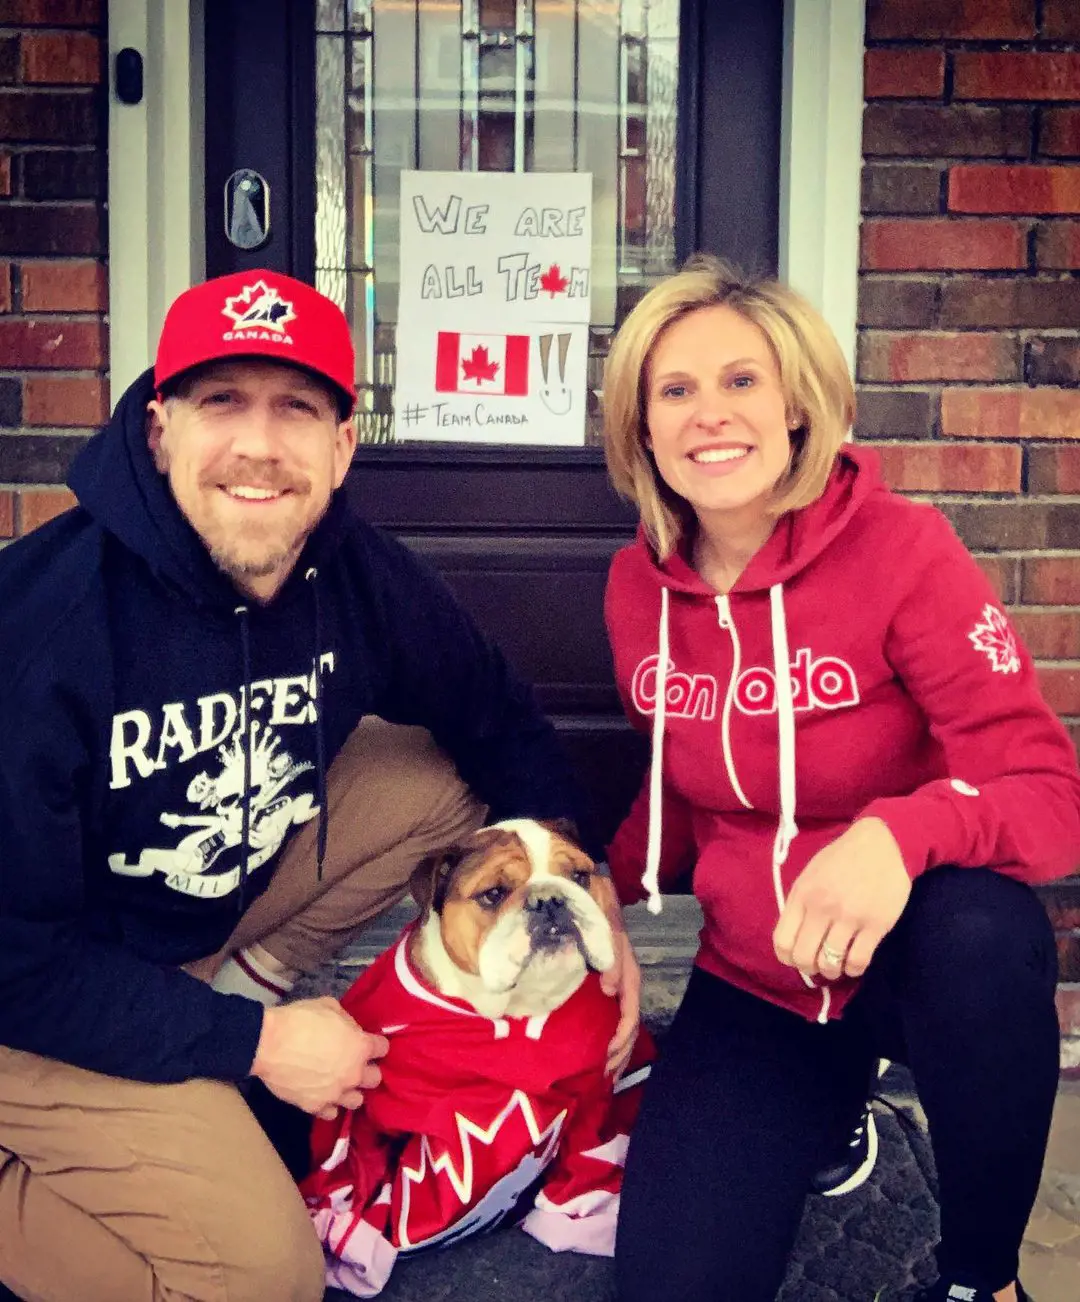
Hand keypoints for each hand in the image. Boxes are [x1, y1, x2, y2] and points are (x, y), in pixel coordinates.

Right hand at [250, 997, 388, 1119]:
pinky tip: (322, 1095)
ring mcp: (335, 1094)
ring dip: (351, 1091)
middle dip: (366, 1070)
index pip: (382, 1049)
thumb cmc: (300, 1020)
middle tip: (353, 1063)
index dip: (375, 1044)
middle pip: (375, 1079)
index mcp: (360, 1047)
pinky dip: (329, 1105)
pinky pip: (331, 1112)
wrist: (268, 1044)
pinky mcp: (315, 1107)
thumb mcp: (329, 1006)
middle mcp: (354, 1074)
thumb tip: (349, 1030)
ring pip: (356, 1100)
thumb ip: (346, 1021)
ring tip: (339, 1083)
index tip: (367, 1042)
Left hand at [601, 930, 640, 1077]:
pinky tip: (601, 1053)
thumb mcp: (606, 935)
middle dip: (620, 1055)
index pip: (630, 1017)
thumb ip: (610, 960)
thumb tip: (609, 990)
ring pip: (625, 1028)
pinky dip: (610, 1039)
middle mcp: (627, 988)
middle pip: (631, 1029)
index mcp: (629, 980)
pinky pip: (614, 1020)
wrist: (594, 900)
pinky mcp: (608, 989)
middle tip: (603, 1076)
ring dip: (618, 1053)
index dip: (620, 1039)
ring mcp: (619, 989)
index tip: (604, 1057)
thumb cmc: (599, 917)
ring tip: (606, 1075)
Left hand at [772, 818, 910, 979]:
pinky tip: (853, 964)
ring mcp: (849, 917)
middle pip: (804, 958)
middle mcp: (822, 908)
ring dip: (831, 971)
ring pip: (830, 964)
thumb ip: (800, 904)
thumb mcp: (810, 875)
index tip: (797, 959)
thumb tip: (795, 938)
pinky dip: (853, 970)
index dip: (787, 958)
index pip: (782, 941)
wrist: (882, 844)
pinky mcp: (876, 925)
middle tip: (817, 965)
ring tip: (836, 966)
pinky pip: (858, 961)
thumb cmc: (842, 859)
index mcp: (802, 895)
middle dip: (809, 969)